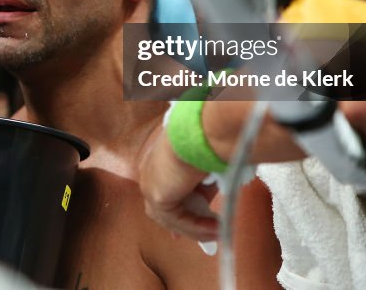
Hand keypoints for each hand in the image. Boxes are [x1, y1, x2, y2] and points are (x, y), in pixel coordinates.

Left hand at [138, 124, 219, 240]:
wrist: (200, 132)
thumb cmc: (204, 141)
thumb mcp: (202, 168)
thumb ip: (201, 187)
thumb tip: (206, 203)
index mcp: (156, 162)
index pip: (160, 193)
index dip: (173, 213)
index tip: (183, 229)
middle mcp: (148, 173)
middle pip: (162, 210)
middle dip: (181, 226)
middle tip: (205, 235)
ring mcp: (150, 185)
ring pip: (170, 218)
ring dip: (195, 228)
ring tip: (217, 232)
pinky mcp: (157, 196)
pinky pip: (177, 220)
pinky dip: (197, 227)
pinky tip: (215, 228)